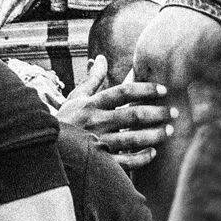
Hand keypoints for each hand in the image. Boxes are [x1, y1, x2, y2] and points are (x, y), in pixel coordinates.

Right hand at [57, 66, 173, 170]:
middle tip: (174, 112)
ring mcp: (98, 143)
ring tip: (169, 131)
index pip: (123, 92)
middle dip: (157, 113)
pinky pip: (125, 162)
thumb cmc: (65, 120)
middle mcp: (96, 122)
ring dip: (155, 135)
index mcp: (91, 104)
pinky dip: (141, 157)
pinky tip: (152, 152)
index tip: (163, 90)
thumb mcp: (76, 98)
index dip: (146, 90)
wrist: (45, 148)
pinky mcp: (99, 162)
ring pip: (133, 139)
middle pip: (133, 115)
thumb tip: (101, 58)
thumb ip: (93, 79)